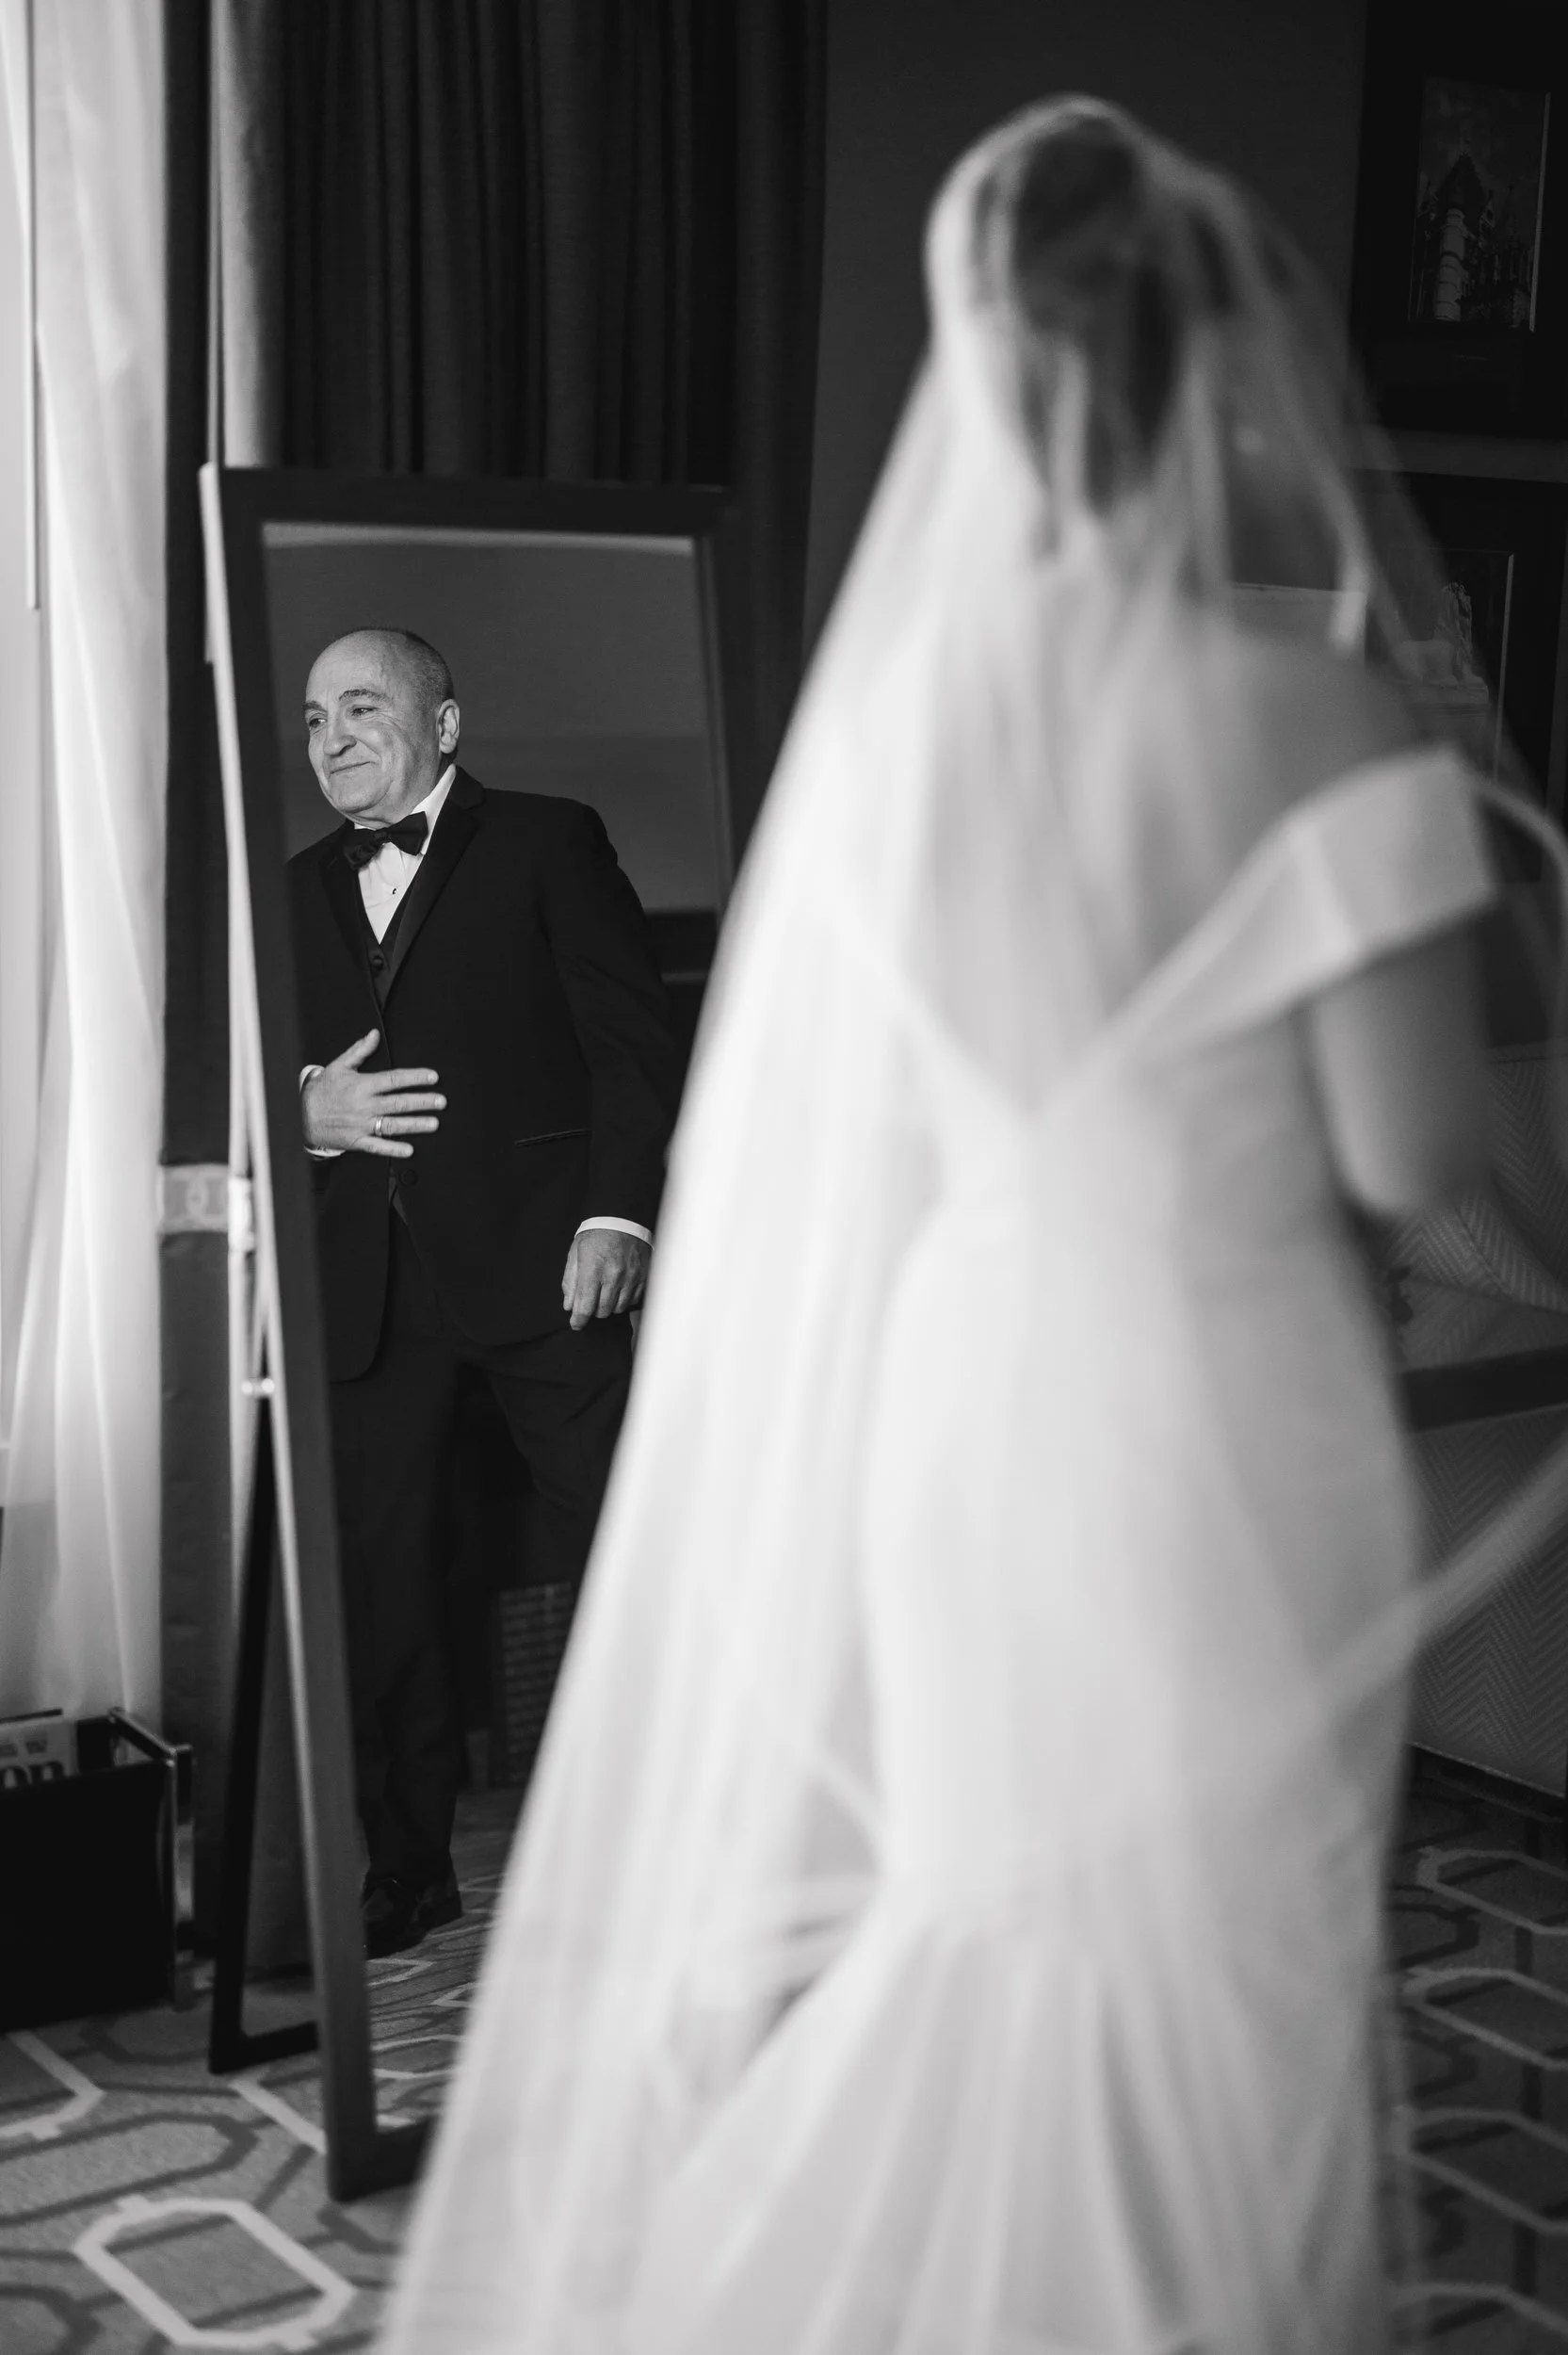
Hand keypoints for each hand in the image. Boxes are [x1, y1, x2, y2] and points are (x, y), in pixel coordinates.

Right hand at [301, 1029, 444, 1156]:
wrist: (300, 1115)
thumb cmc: (321, 1091)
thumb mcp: (338, 1066)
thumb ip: (359, 1050)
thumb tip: (374, 1034)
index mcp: (362, 1085)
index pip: (394, 1079)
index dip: (415, 1077)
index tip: (432, 1077)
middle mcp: (364, 1105)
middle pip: (398, 1102)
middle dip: (422, 1101)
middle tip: (440, 1101)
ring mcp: (361, 1124)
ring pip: (392, 1124)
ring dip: (415, 1124)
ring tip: (433, 1123)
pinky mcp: (357, 1141)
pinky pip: (377, 1147)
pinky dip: (393, 1149)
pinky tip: (409, 1150)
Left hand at [561, 1230, 649, 1329]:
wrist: (621, 1219)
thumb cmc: (595, 1236)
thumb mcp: (575, 1254)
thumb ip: (570, 1281)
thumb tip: (569, 1305)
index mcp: (593, 1268)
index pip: (585, 1305)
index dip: (578, 1320)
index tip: (576, 1324)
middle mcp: (613, 1274)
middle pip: (602, 1311)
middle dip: (593, 1310)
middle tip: (591, 1300)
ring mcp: (631, 1276)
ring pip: (618, 1308)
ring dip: (610, 1305)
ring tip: (606, 1292)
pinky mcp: (643, 1276)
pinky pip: (633, 1300)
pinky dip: (624, 1299)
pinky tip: (619, 1288)